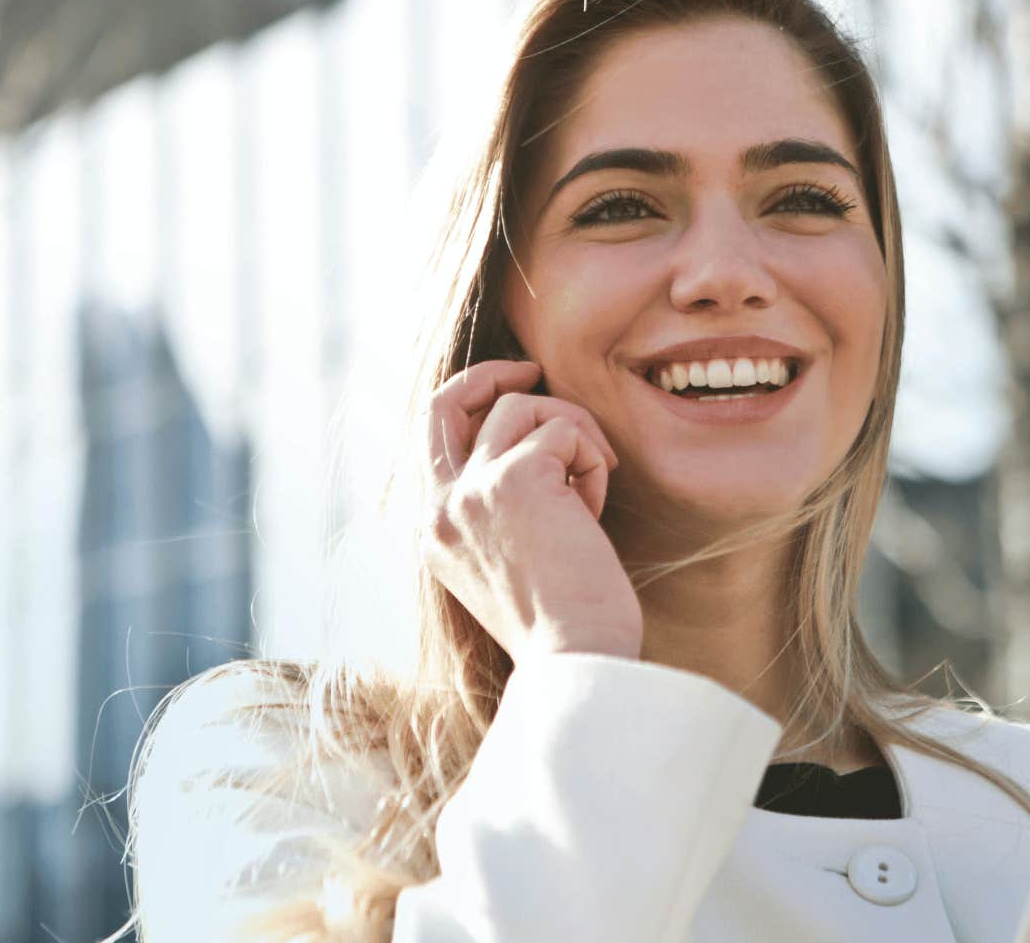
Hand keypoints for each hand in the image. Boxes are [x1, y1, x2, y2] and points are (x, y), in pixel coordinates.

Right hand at [422, 359, 642, 661]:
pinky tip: (596, 510)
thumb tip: (534, 451)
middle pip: (446, 401)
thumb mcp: (509, 563)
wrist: (577, 660)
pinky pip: (565, 431)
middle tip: (534, 370)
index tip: (514, 395)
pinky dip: (592, 460)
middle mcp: (440, 508)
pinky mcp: (515, 478)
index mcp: (434, 532)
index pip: (433, 440)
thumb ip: (499, 510)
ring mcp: (472, 490)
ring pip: (523, 408)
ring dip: (573, 433)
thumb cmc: (563, 625)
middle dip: (490, 374)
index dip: (472, 405)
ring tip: (593, 486)